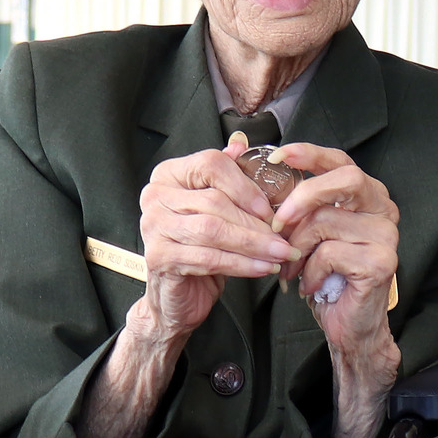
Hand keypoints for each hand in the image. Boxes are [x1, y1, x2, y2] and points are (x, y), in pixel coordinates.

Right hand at [134, 135, 295, 345]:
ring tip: (280, 254)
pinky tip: (263, 268)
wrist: (176, 294)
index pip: (210, 164)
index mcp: (169, 174)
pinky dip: (241, 264)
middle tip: (285, 238)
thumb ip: (226, 176)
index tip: (270, 208)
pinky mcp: (159, 256)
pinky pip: (209, 257)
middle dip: (255, 223)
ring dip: (253, 244)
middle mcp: (155, 195)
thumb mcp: (215, 207)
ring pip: (213, 230)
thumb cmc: (199, 246)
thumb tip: (240, 142)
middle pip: (214, 201)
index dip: (244, 186)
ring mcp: (153, 226)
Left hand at [262, 144, 399, 361]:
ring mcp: (386, 235)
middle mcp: (383, 209)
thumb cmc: (327, 277)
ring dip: (298, 247)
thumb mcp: (310, 234)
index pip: (341, 161)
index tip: (279, 155)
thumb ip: (299, 206)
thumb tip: (265, 179)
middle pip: (346, 178)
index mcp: (367, 196)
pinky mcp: (381, 262)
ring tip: (292, 267)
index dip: (311, 154)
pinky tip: (311, 284)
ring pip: (327, 220)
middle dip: (304, 195)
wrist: (349, 325)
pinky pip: (330, 253)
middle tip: (278, 221)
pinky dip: (310, 270)